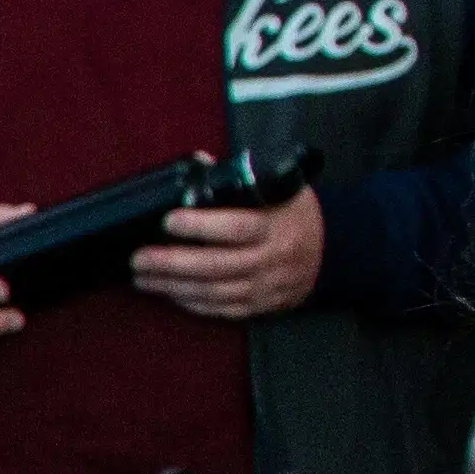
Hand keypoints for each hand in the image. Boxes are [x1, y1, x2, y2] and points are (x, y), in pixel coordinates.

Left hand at [132, 190, 326, 321]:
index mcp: (276, 226)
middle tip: (138, 259)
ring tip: (143, 277)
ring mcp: (267, 286)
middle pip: (216, 266)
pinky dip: (194, 303)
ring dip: (173, 286)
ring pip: (214, 292)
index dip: (200, 226)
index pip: (236, 227)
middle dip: (172, 264)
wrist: (336, 251)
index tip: (169, 221)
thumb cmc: (297, 213)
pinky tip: (170, 293)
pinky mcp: (262, 305)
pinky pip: (223, 309)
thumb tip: (199, 163)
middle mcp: (272, 260)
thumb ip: (241, 178)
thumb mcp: (282, 188)